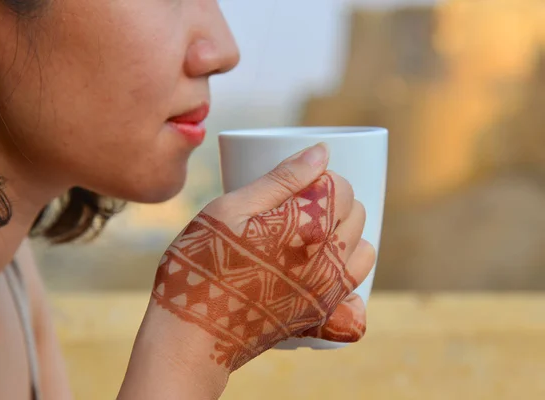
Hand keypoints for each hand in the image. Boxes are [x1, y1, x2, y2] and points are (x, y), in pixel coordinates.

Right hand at [151, 143, 374, 371]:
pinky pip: (355, 287)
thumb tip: (321, 152)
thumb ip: (281, 179)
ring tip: (306, 235)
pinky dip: (345, 271)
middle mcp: (328, 260)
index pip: (342, 187)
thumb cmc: (201, 265)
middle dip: (332, 202)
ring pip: (363, 249)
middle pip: (356, 214)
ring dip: (343, 235)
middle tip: (293, 208)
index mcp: (307, 227)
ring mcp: (328, 292)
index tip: (293, 185)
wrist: (192, 336)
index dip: (318, 178)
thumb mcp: (230, 209)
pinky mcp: (321, 315)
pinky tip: (317, 268)